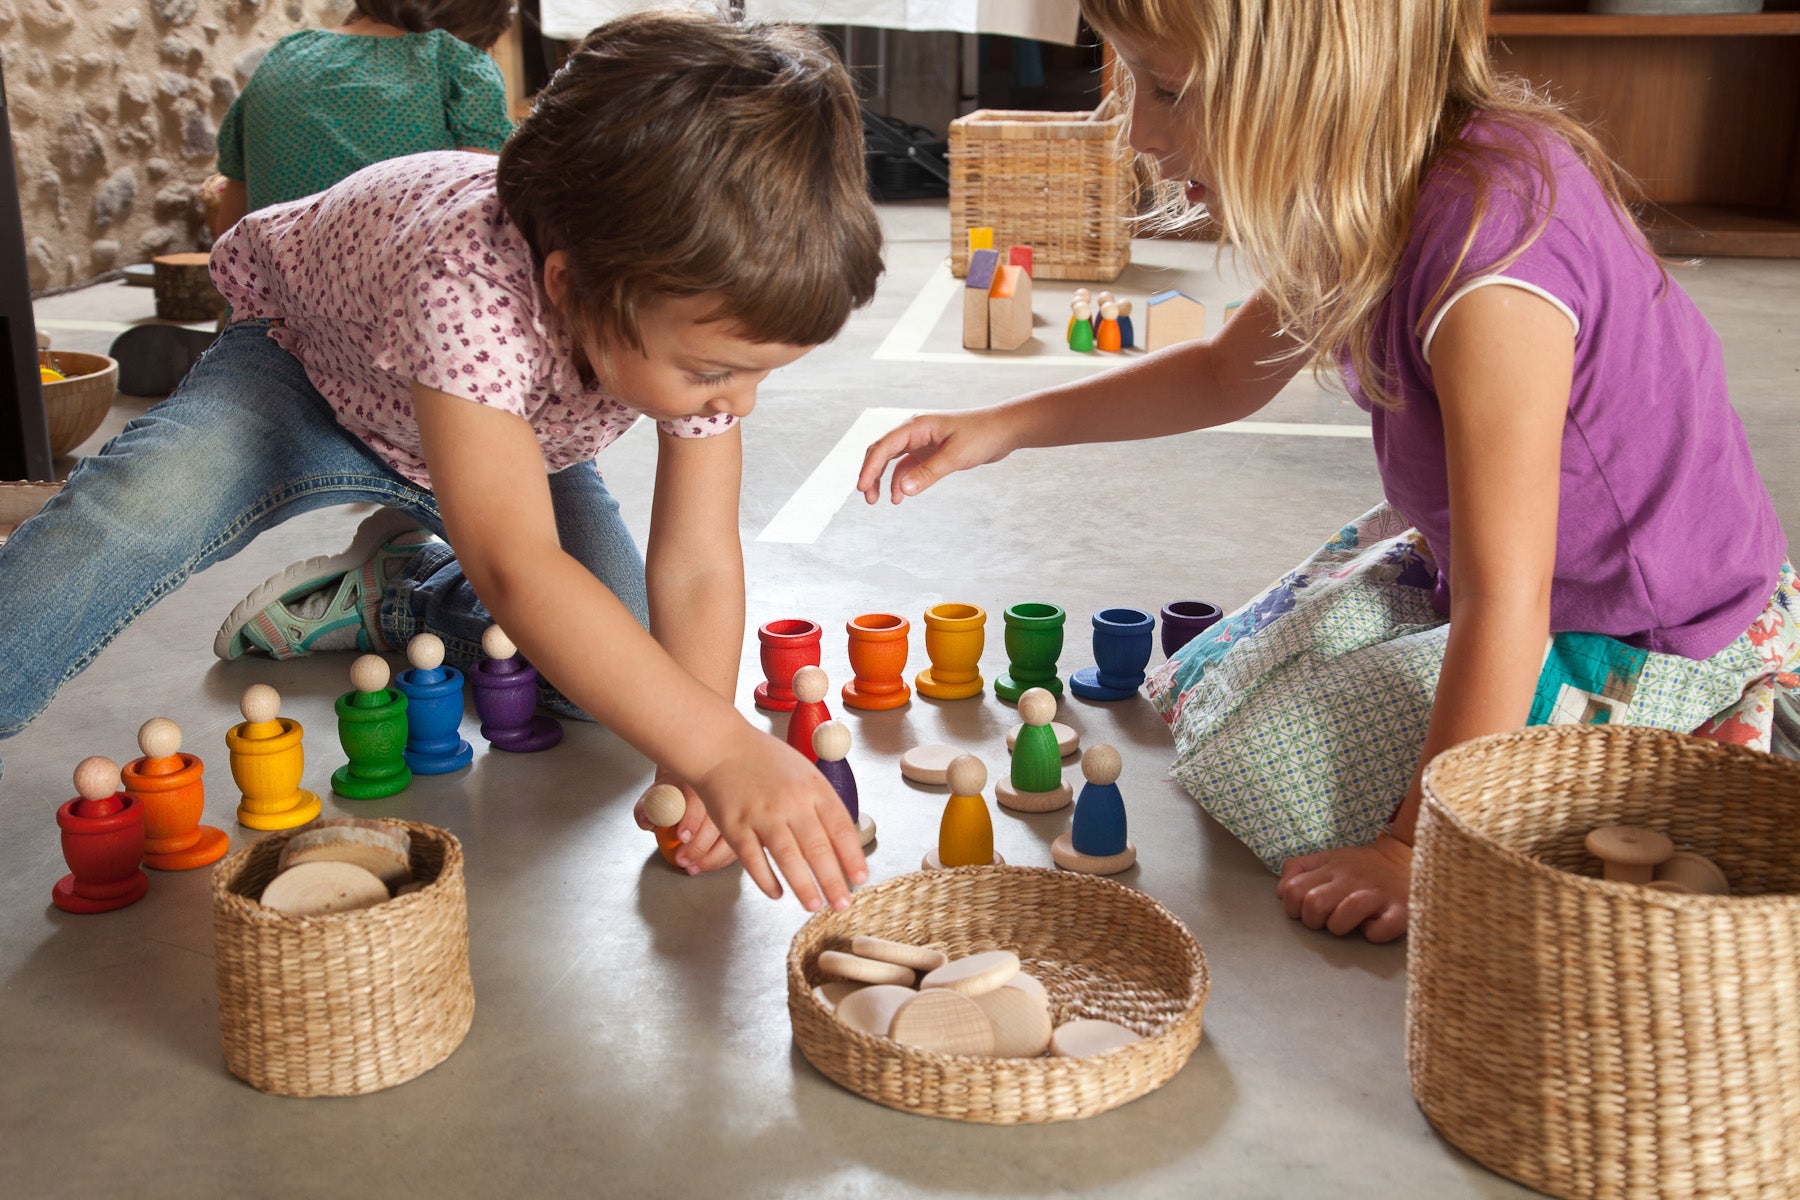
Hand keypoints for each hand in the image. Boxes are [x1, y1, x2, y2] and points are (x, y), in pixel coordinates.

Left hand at [633, 774, 735, 873]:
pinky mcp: (738, 827)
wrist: (689, 787)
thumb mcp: (655, 796)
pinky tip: (706, 864)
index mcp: (695, 783)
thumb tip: (647, 820)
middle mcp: (718, 794)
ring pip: (730, 836)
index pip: (697, 799)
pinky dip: (721, 859)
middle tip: (682, 859)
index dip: (691, 820)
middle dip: (699, 845)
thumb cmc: (673, 793)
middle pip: (717, 821)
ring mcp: (732, 811)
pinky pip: (736, 845)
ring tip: (692, 867)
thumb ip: (645, 808)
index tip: (681, 837)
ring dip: (712, 857)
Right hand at [689, 728, 867, 911]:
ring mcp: (762, 814)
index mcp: (813, 787)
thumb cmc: (765, 761)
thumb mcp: (804, 772)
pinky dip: (767, 880)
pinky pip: (754, 860)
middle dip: (832, 881)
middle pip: (818, 848)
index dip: (852, 857)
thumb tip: (843, 842)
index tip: (860, 879)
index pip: (841, 828)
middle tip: (842, 904)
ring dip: (803, 886)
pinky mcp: (735, 826)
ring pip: (788, 858)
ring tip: (814, 905)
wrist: (721, 746)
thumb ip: (822, 803)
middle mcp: (791, 801)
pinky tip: (777, 893)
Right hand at [856, 408, 1017, 504]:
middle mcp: (915, 431)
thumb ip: (929, 473)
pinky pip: (908, 466)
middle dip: (872, 474)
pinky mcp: (930, 451)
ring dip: (885, 479)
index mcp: (917, 426)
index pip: (884, 446)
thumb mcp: (955, 456)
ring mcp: (922, 442)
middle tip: (868, 498)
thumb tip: (903, 490)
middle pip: (882, 452)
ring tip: (882, 501)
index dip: (870, 467)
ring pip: (893, 461)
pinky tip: (901, 496)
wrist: (1004, 429)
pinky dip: (902, 481)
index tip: (862, 487)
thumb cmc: (982, 435)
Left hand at [1276, 836, 1412, 942]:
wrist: (1410, 856)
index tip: (1304, 911)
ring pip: (1341, 918)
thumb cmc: (1363, 865)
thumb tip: (1281, 892)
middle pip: (1314, 905)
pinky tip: (1373, 926)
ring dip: (1339, 928)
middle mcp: (1351, 879)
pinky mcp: (1400, 910)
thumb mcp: (1328, 857)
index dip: (1292, 907)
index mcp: (1330, 867)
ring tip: (1347, 923)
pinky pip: (1378, 931)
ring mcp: (1376, 894)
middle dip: (1313, 921)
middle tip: (1325, 920)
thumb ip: (1300, 869)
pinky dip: (1372, 934)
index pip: (1293, 890)